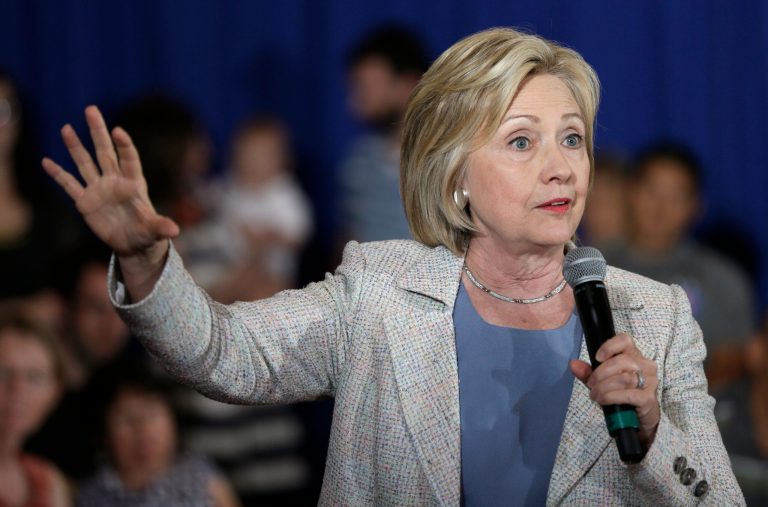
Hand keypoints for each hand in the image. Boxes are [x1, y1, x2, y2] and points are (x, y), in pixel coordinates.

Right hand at [42, 106, 178, 299]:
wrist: (132, 243)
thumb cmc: (147, 232)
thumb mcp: (154, 231)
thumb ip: (162, 227)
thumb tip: (174, 230)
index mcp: (133, 184)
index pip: (129, 159)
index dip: (124, 145)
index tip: (117, 131)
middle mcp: (115, 181)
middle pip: (105, 152)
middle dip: (98, 132)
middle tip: (91, 109)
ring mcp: (98, 189)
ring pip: (85, 163)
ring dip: (75, 146)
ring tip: (67, 128)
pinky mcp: (85, 201)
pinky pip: (70, 184)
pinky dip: (58, 174)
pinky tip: (46, 161)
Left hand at [570, 333, 659, 446]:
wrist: (639, 418)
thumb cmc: (621, 393)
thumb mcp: (602, 381)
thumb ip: (588, 372)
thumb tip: (573, 364)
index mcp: (634, 355)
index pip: (625, 340)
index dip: (610, 346)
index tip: (597, 358)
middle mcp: (645, 365)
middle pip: (622, 361)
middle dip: (601, 373)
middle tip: (591, 384)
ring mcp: (649, 382)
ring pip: (624, 378)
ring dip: (604, 387)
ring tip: (595, 395)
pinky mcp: (648, 398)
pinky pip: (628, 394)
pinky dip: (611, 397)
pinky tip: (603, 400)